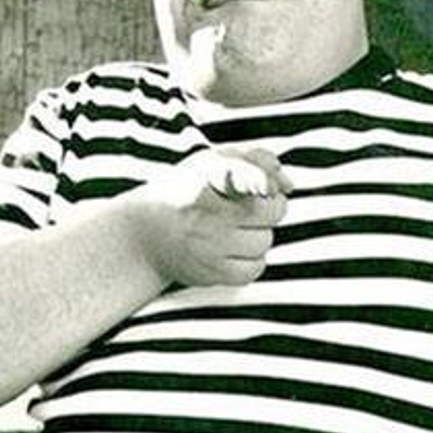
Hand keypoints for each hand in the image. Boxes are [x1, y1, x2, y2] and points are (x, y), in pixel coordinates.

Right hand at [121, 146, 291, 286]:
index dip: (264, 182)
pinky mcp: (209, 273)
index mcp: (203, 177)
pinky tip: (231, 250)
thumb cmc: (185, 192)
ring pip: (265, 240)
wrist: (143, 236)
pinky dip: (251, 260)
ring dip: (258, 234)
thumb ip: (255, 159)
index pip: (248, 177)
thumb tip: (289, 185)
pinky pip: (255, 268)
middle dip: (270, 207)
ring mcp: (207, 245)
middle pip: (271, 210)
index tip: (269, 187)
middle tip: (250, 206)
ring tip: (233, 229)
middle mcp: (204, 211)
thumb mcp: (211, 162)